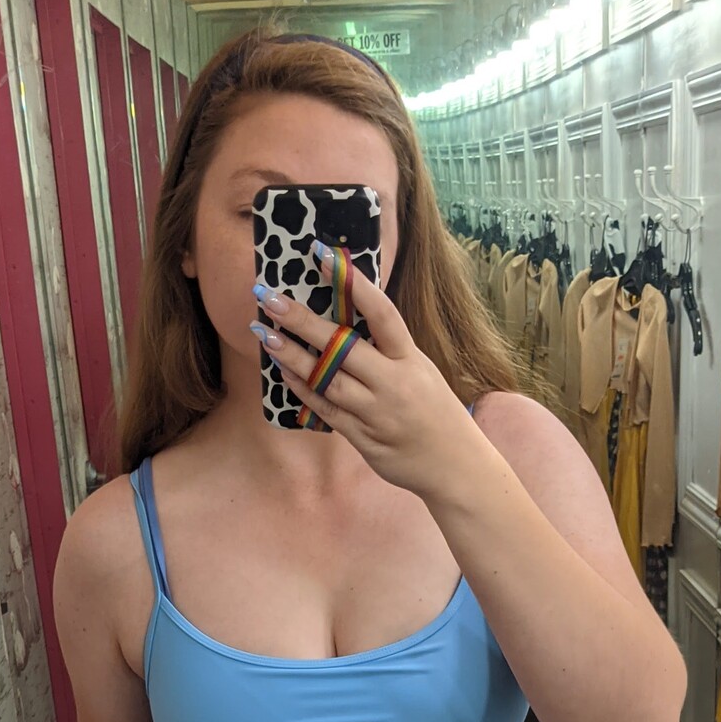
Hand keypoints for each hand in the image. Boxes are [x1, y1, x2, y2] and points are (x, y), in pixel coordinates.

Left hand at [251, 244, 482, 501]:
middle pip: (342, 346)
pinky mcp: (363, 437)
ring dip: (292, 355)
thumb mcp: (421, 372)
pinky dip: (302, 389)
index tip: (323, 255)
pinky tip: (282, 371)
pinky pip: (326, 409)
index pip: (381, 313)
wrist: (455, 466)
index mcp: (411, 359)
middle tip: (268, 298)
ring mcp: (376, 412)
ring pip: (326, 379)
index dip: (352, 283)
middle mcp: (393, 383)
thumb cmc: (435, 413)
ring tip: (264, 334)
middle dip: (302, 320)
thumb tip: (348, 320)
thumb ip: (389, 350)